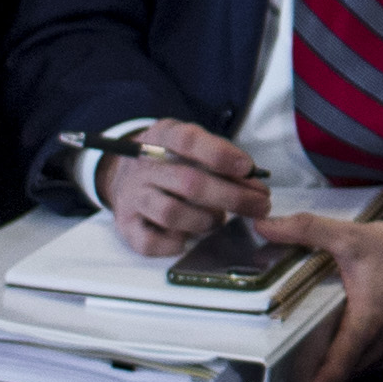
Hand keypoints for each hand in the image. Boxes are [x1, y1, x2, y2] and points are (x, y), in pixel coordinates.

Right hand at [97, 120, 271, 258]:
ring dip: (205, 220)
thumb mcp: (190, 144)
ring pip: (171, 213)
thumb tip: (255, 181)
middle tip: (260, 205)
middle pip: (189, 183)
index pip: (188, 140)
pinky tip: (188, 238)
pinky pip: (148, 242)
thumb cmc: (169, 159)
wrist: (123, 172)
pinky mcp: (126, 224)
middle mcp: (144, 167)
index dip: (220, 154)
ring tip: (219, 219)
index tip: (248, 169)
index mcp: (162, 137)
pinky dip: (172, 244)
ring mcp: (132, 196)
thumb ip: (220, 158)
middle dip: (232, 197)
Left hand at [267, 212, 382, 381]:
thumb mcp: (354, 236)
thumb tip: (264, 225)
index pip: (336, 370)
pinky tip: (326, 351)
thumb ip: (308, 230)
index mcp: (366, 324)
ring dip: (327, 377)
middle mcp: (377, 343)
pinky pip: (363, 361)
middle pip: (340, 377)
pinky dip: (343, 364)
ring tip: (294, 374)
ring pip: (352, 371)